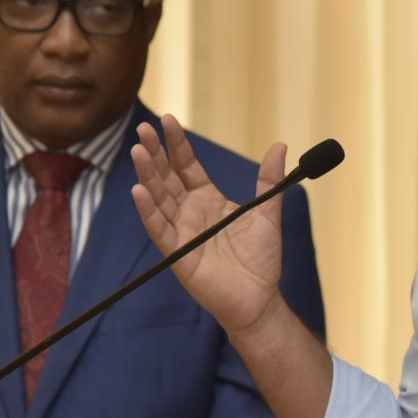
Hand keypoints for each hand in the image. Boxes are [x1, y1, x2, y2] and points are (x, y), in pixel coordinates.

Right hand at [130, 115, 286, 333]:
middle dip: (154, 153)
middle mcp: (190, 213)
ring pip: (159, 199)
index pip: (187, 166)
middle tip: (142, 129)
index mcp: (208, 200)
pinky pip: (160, 230)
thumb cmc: (261, 259)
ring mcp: (182, 233)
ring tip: (137, 151)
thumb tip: (281, 146)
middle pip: (167, 177)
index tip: (168, 120)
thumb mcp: (268, 212)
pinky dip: (149, 212)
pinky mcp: (179, 254)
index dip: (177, 144)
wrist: (260, 298)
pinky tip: (138, 191)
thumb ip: (269, 181)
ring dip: (147, 176)